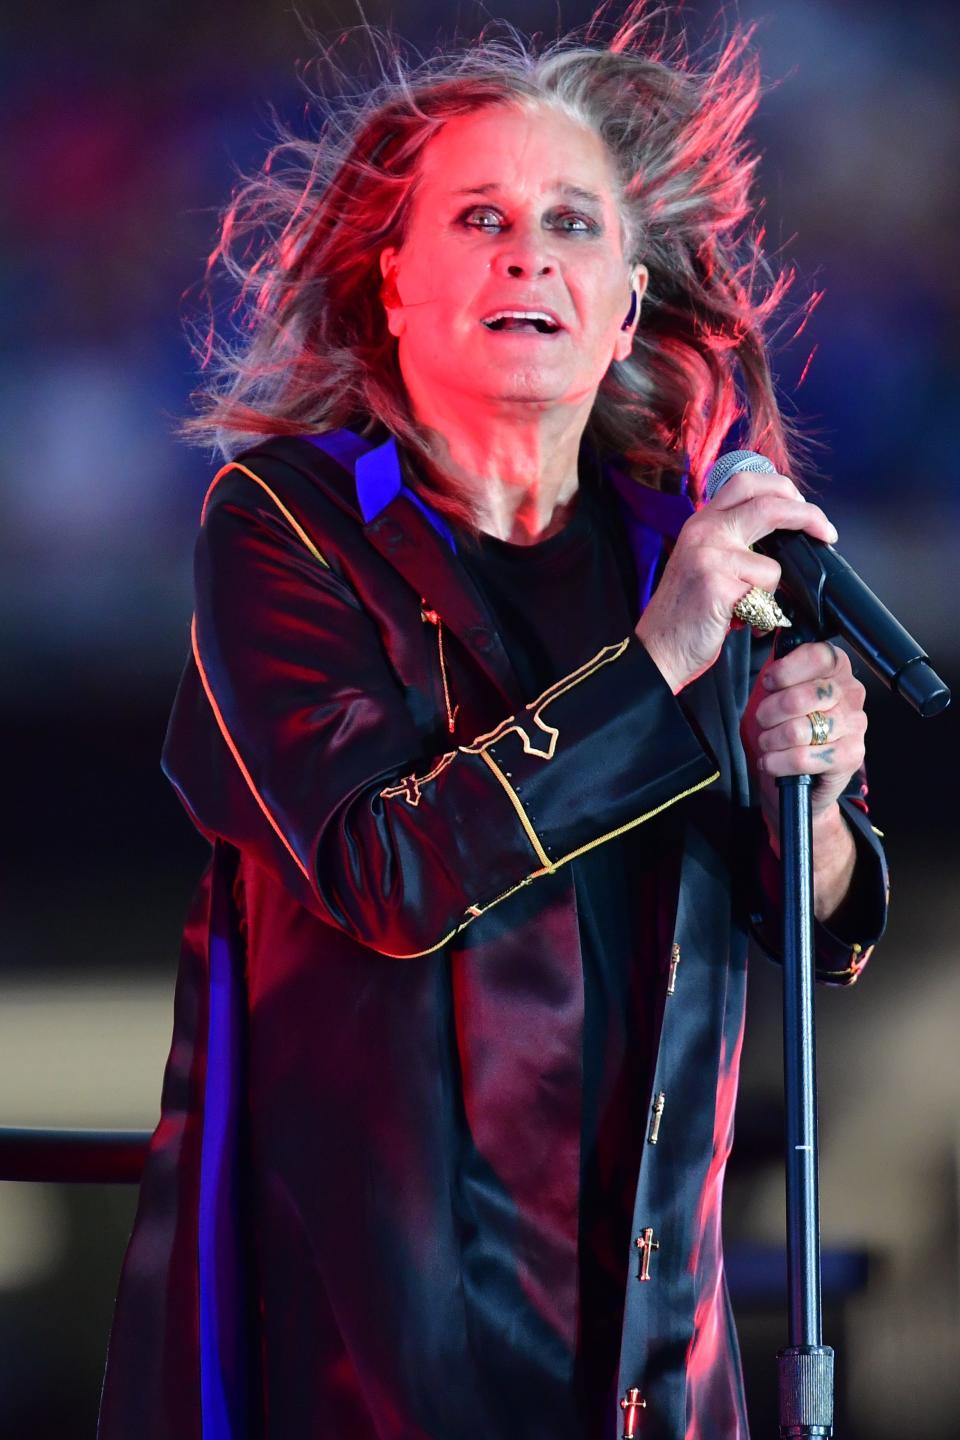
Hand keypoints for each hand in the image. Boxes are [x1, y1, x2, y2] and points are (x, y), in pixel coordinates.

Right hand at [634, 470, 837, 693]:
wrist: (658, 649)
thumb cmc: (686, 612)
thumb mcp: (705, 561)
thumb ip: (735, 540)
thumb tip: (784, 533)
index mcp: (702, 522)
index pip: (747, 482)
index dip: (783, 488)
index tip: (803, 506)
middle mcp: (703, 531)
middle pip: (769, 504)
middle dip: (808, 515)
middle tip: (826, 532)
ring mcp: (709, 556)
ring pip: (773, 565)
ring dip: (771, 595)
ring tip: (749, 609)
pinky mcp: (716, 585)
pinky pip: (764, 596)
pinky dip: (762, 615)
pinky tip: (740, 622)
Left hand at [741, 639, 868, 842]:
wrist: (798, 777)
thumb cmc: (786, 728)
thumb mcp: (777, 693)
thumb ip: (779, 670)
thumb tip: (776, 645)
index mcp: (837, 669)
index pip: (818, 656)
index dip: (786, 670)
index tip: (769, 683)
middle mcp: (851, 694)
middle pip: (803, 696)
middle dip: (770, 711)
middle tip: (763, 720)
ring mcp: (855, 726)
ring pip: (799, 730)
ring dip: (771, 740)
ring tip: (768, 743)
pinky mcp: (851, 756)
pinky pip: (803, 757)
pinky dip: (778, 762)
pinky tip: (772, 762)